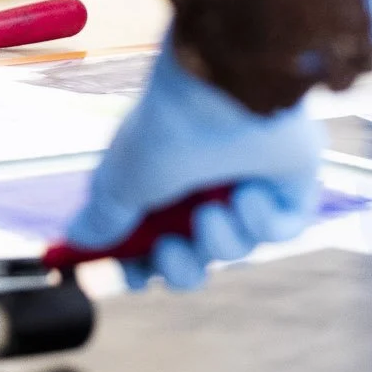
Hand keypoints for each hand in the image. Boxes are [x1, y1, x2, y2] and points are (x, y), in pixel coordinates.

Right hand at [67, 38, 321, 290]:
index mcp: (168, 179)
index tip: (134, 277)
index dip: (144, 267)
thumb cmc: (165, 132)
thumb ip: (105, 215)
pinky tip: (251, 193)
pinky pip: (282, 230)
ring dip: (220, 240)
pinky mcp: (292, 183)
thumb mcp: (120, 180)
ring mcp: (251, 183)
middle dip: (181, 266)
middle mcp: (209, 182)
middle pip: (198, 257)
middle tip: (172, 249)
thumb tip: (79, 236)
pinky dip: (262, 223)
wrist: (220, 94)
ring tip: (214, 210)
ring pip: (237, 248)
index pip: (155, 240)